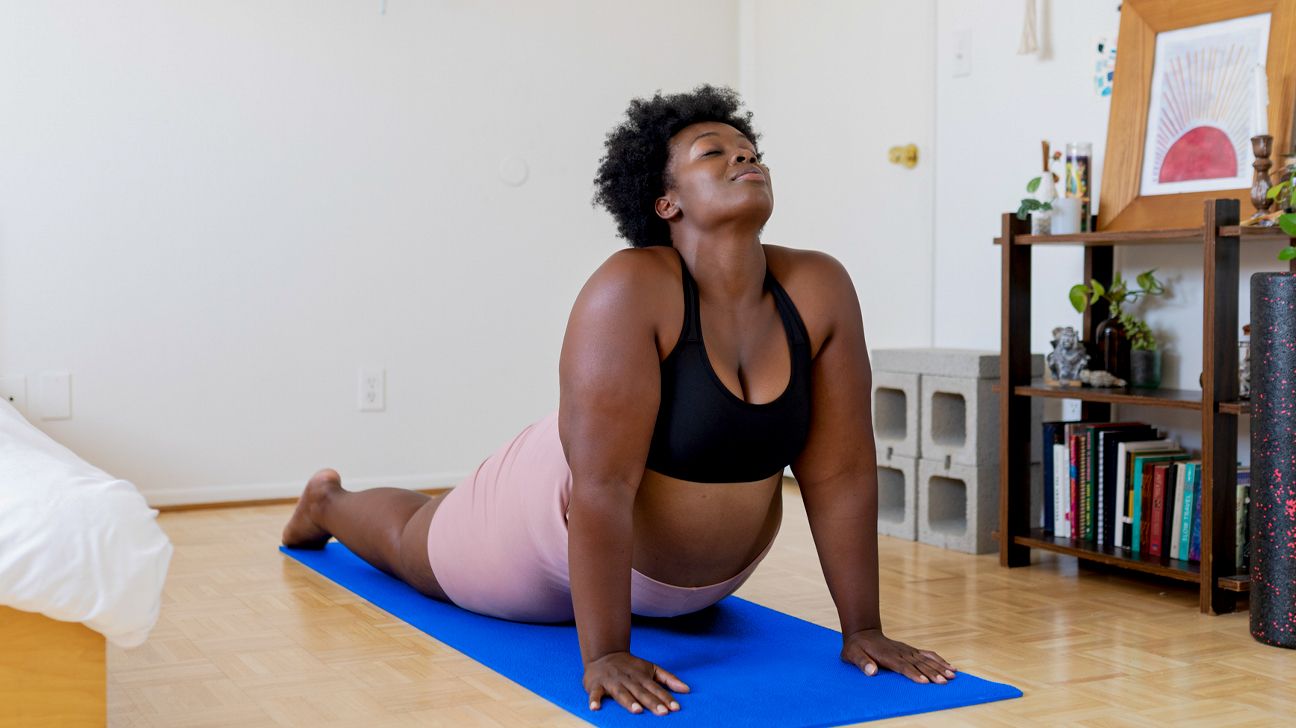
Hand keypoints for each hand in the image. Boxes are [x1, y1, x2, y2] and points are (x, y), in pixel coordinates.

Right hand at [583, 651, 689, 715]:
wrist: (604, 653)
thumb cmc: (631, 666)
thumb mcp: (651, 669)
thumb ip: (668, 679)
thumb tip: (687, 690)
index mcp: (642, 676)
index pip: (656, 688)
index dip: (666, 698)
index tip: (676, 708)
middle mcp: (628, 679)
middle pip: (641, 692)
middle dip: (651, 702)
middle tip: (662, 712)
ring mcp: (612, 681)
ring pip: (621, 692)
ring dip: (629, 702)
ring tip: (637, 710)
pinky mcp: (596, 685)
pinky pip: (595, 693)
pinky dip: (594, 700)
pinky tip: (595, 708)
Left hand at [841, 628, 956, 684]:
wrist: (863, 632)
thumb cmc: (857, 647)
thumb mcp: (853, 655)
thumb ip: (862, 663)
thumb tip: (871, 671)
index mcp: (887, 656)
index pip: (903, 666)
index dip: (914, 674)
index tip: (925, 681)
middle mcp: (900, 652)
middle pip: (919, 664)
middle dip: (932, 673)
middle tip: (945, 681)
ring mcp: (907, 650)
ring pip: (926, 659)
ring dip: (939, 667)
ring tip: (953, 675)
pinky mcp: (910, 650)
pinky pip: (927, 654)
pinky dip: (939, 660)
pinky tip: (949, 666)